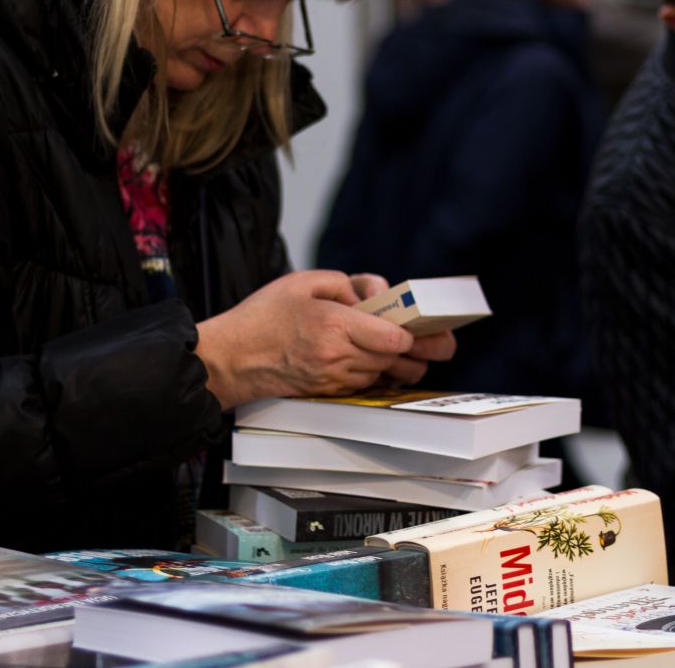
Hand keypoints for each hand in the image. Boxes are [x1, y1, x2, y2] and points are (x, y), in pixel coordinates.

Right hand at [196, 271, 450, 408]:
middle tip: (442, 344)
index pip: (392, 339)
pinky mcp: (329, 392)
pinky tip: (385, 362)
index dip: (414, 335)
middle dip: (421, 352)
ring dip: (402, 365)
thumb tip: (372, 295)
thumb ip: (344, 282)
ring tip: (417, 352)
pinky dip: (380, 373)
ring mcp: (333, 379)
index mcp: (334, 325)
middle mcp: (337, 356)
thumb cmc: (262, 318)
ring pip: (385, 375)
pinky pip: (367, 384)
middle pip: (397, 361)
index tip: (424, 327)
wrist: (231, 358)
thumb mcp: (302, 281)